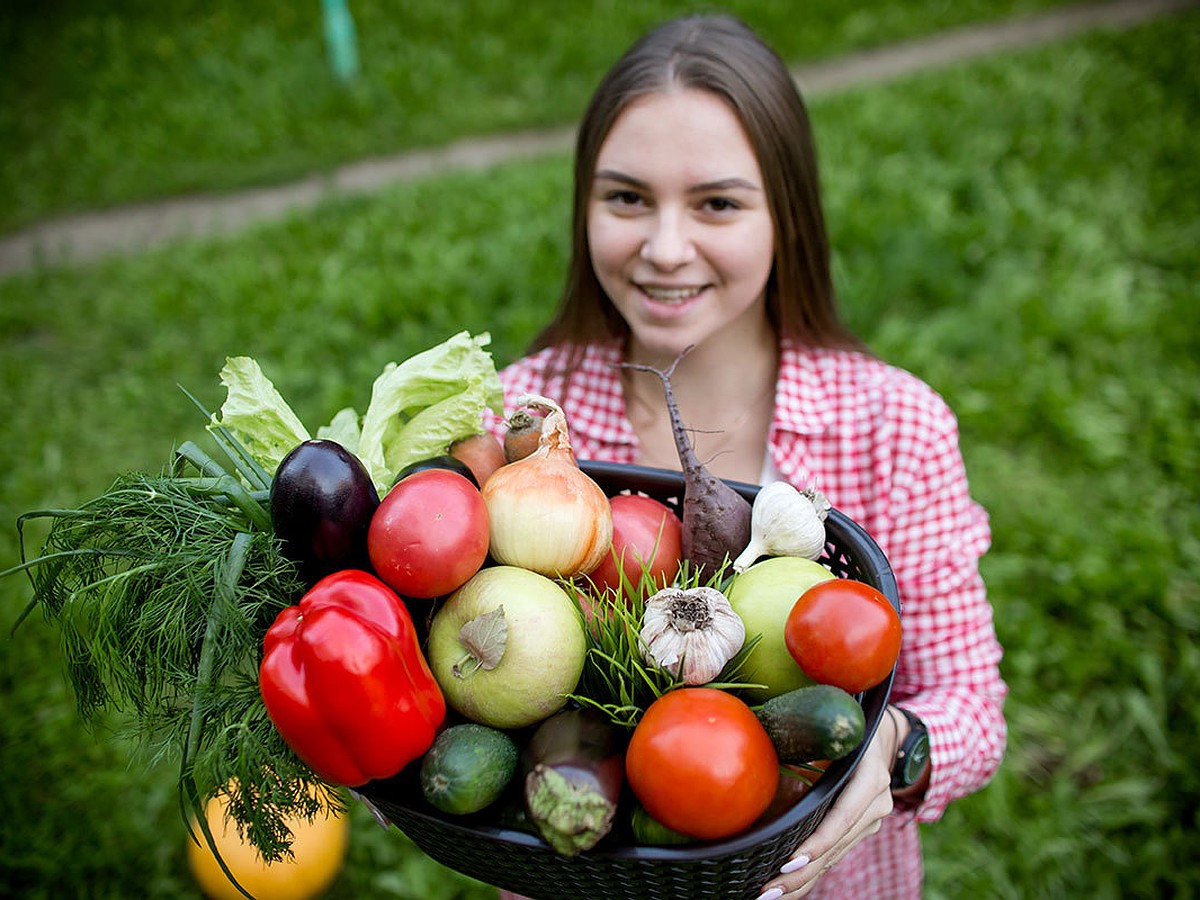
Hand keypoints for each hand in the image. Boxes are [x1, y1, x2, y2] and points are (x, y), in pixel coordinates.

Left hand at [755, 708, 903, 898]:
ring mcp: (871, 819)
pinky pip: (836, 853)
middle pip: (837, 845)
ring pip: (836, 856)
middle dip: (802, 872)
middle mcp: (876, 802)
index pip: (843, 817)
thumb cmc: (846, 726)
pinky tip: (789, 888)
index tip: (789, 862)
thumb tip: (760, 758)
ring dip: (804, 880)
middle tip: (769, 890)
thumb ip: (807, 743)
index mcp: (870, 775)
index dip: (818, 842)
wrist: (885, 735)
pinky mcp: (862, 828)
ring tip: (771, 895)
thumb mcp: (834, 730)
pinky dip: (812, 871)